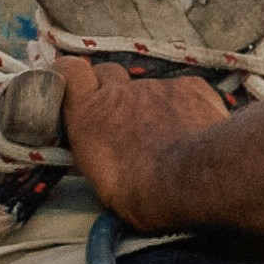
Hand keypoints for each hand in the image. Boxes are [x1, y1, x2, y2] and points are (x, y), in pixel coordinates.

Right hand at [56, 60, 233, 225]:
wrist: (193, 178)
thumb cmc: (143, 192)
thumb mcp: (103, 183)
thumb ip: (98, 153)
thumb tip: (102, 153)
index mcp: (90, 116)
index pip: (70, 71)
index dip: (72, 74)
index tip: (76, 85)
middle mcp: (120, 92)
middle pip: (108, 73)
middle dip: (112, 88)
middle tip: (123, 117)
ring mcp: (156, 85)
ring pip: (149, 86)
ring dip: (152, 104)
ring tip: (167, 134)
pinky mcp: (191, 85)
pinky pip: (183, 90)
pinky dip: (185, 105)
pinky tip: (193, 129)